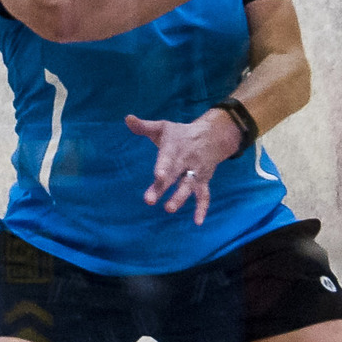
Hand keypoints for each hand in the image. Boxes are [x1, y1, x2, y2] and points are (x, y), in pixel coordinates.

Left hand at [124, 110, 241, 224]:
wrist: (213, 135)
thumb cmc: (181, 134)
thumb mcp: (163, 127)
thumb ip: (144, 126)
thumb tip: (127, 118)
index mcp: (174, 149)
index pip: (167, 159)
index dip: (163, 167)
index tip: (157, 176)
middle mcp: (186, 162)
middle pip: (174, 176)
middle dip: (163, 187)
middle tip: (149, 200)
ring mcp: (195, 172)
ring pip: (189, 187)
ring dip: (180, 198)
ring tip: (169, 208)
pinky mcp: (203, 181)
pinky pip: (205, 195)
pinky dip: (202, 208)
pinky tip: (198, 222)